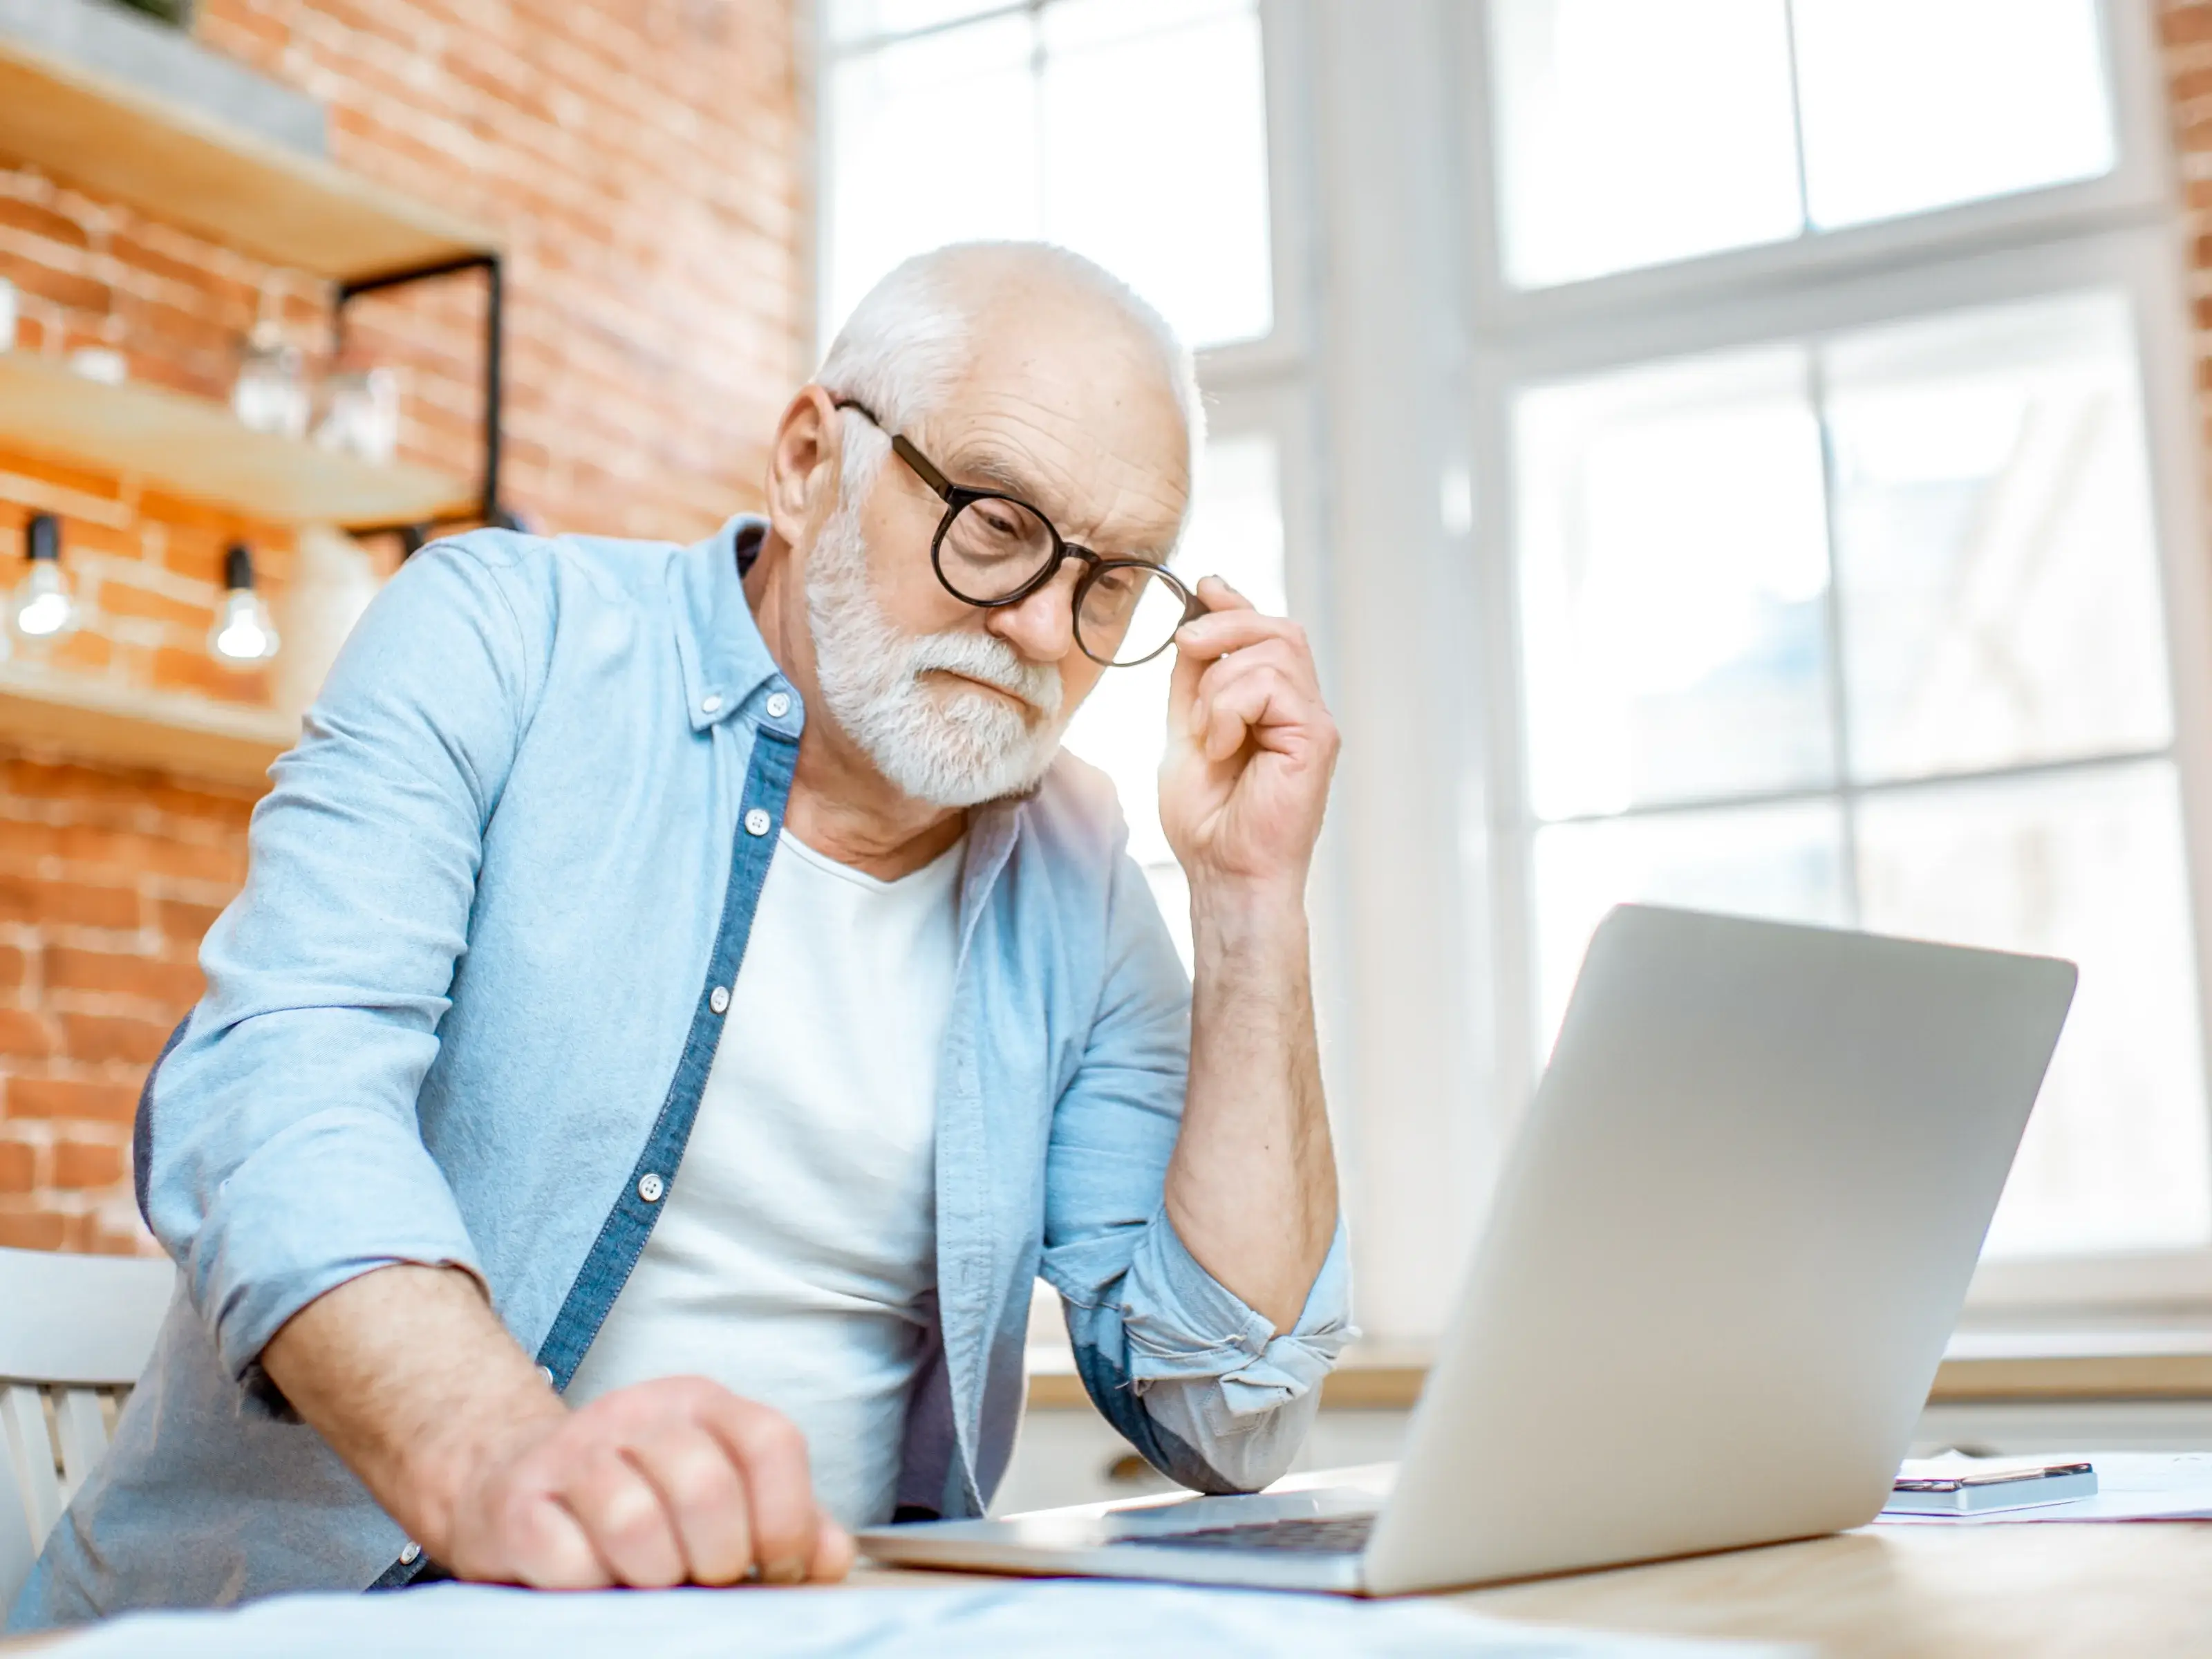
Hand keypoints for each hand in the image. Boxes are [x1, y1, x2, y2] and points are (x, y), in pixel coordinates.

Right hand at [435, 1375, 853, 1588]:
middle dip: (720, 1556)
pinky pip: (570, 1561)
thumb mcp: (720, 1491)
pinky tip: (594, 1578)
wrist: (512, 1484)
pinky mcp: (518, 1503)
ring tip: (651, 1579)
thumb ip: (785, 1520)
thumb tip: (831, 1558)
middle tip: (706, 1577)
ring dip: (656, 1576)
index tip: (778, 1566)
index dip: (788, 1517)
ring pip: (636, 1524)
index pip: (771, 1441)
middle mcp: (638, 1414)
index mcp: (700, 1403)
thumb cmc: (637, 1497)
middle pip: (707, 1487)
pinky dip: (593, 1587)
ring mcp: (573, 1453)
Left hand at [1159, 577, 1338, 897]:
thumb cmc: (1207, 817)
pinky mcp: (1316, 738)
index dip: (1236, 605)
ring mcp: (1314, 722)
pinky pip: (1270, 685)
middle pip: (1279, 629)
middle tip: (1186, 649)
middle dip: (1224, 626)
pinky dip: (1229, 707)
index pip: (1268, 633)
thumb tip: (1198, 617)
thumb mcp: (1187, 728)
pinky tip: (1221, 746)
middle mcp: (1303, 708)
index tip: (1202, 588)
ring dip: (1219, 683)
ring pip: (1273, 651)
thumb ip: (1195, 677)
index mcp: (1275, 705)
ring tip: (1206, 732)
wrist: (1223, 871)